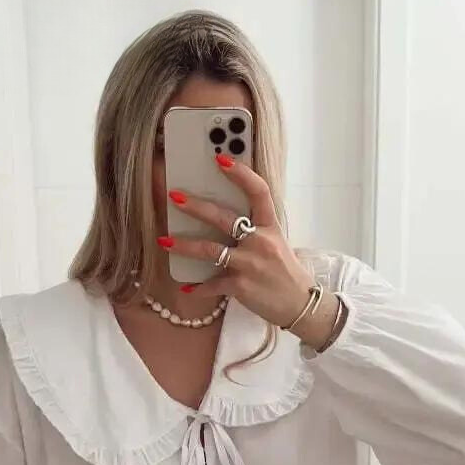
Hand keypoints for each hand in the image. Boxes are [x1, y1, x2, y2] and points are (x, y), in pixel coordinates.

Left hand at [159, 154, 316, 329]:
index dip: (240, 174)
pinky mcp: (241, 286)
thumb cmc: (286, 273)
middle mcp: (260, 242)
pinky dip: (198, 288)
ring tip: (164, 241)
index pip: (258, 192)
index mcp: (271, 227)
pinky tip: (187, 288)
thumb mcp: (277, 244)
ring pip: (210, 250)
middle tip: (174, 197)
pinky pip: (212, 284)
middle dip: (196, 206)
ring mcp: (249, 264)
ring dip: (184, 246)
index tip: (220, 160)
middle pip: (224, 218)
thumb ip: (256, 230)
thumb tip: (229, 220)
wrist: (301, 304)